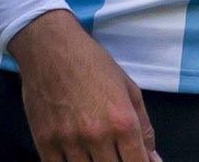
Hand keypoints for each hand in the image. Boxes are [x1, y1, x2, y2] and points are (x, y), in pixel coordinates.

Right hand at [9, 10, 160, 161]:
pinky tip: (78, 157)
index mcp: (122, 122)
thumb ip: (145, 129)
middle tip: (116, 153)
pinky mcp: (45, 142)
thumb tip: (153, 161)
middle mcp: (97, 134)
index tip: (136, 161)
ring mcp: (68, 141)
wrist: (50, 47)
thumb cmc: (92, 64)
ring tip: (97, 153)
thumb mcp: (129, 89)